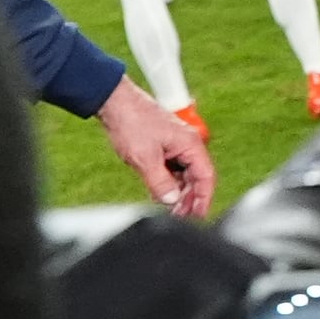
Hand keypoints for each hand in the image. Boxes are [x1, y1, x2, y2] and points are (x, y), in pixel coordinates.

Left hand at [96, 76, 216, 216]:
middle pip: (196, 176)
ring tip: (169, 208)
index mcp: (190, 144)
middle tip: (180, 216)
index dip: (204, 198)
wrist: (114, 102)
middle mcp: (187, 143)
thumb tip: (172, 201)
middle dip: (190, 198)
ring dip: (178, 191)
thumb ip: (160, 183)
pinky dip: (168, 181)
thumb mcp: (145, 159)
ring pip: (184, 173)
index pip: (205, 176)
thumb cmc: (132, 123)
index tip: (199, 215)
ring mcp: (175, 143)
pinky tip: (159, 193)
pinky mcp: (163, 144)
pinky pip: (172, 167)